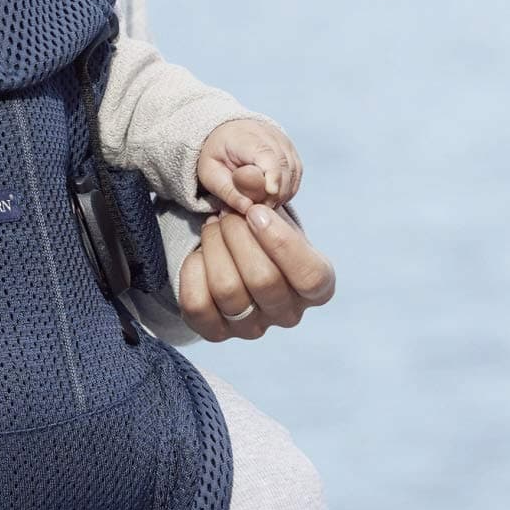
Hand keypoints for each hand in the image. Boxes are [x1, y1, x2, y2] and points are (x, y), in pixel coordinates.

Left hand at [178, 174, 334, 341]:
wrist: (234, 255)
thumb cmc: (262, 233)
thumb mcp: (269, 210)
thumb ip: (261, 192)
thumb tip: (246, 176)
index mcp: (316, 287)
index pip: (311, 277)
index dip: (282, 243)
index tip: (256, 212)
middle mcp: (288, 313)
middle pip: (264, 281)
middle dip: (238, 236)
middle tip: (227, 212)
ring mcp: (252, 328)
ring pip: (228, 291)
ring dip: (214, 247)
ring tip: (213, 225)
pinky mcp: (216, 332)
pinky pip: (197, 305)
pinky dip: (192, 270)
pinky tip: (198, 251)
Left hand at [197, 118, 301, 213]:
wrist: (226, 136)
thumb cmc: (216, 156)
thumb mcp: (210, 175)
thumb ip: (228, 191)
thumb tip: (247, 208)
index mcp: (245, 137)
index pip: (266, 154)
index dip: (272, 174)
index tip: (270, 193)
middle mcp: (269, 135)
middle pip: (283, 165)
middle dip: (276, 192)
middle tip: (259, 208)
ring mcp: (283, 142)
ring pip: (293, 171)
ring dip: (282, 192)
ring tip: (263, 203)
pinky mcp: (291, 151)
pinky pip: (296, 174)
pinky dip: (288, 189)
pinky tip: (273, 196)